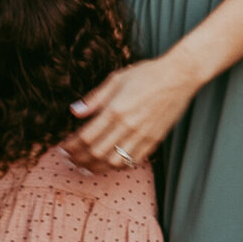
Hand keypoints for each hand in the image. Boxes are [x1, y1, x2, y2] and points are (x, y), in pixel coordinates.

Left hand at [61, 53, 201, 173]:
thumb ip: (94, 98)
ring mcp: (142, 135)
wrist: (179, 76)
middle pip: (96, 153)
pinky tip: (109, 164)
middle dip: (79, 159)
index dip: (71, 146)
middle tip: (70, 160)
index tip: (63, 148)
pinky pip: (133, 161)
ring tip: (85, 167)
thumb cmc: (147, 74)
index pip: (86, 137)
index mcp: (115, 109)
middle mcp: (128, 125)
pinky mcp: (154, 140)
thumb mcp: (116, 79)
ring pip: (113, 162)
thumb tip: (74, 111)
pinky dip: (118, 166)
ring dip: (96, 167)